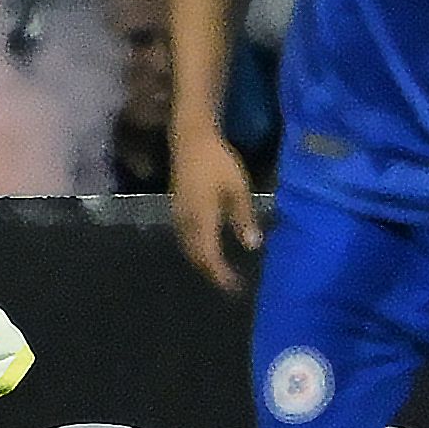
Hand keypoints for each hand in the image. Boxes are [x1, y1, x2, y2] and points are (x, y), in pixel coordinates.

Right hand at [171, 125, 262, 290]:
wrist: (190, 140)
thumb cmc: (218, 162)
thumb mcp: (238, 189)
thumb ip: (243, 218)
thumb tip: (252, 245)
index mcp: (201, 220)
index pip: (209, 257)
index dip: (221, 275)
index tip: (235, 287)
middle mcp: (186, 223)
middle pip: (196, 257)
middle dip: (211, 273)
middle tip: (229, 284)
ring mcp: (178, 216)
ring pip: (188, 249)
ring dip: (203, 263)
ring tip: (219, 271)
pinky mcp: (176, 210)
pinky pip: (185, 239)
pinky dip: (196, 250)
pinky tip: (207, 248)